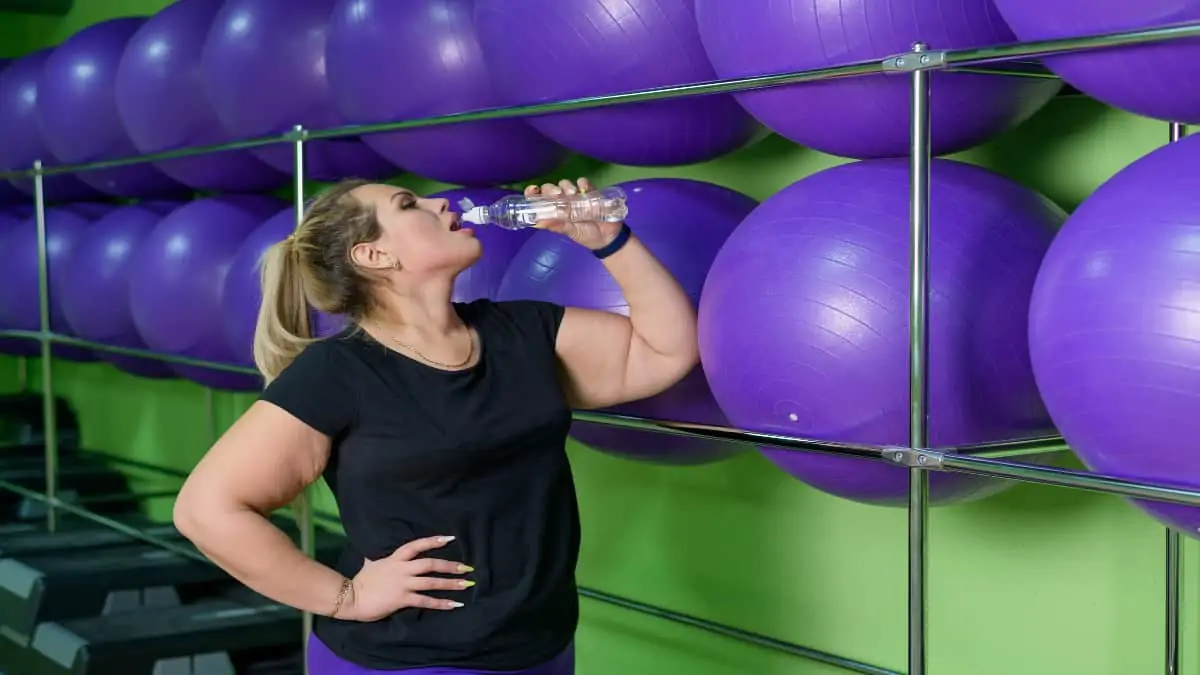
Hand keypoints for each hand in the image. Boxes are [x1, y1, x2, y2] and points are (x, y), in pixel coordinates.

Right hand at [342, 535, 473, 621]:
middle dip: (449, 565)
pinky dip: (441, 603)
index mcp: (395, 558)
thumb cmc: (361, 581)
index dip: (433, 541)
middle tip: (466, 568)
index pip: (416, 545)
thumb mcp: (371, 563)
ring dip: (450, 583)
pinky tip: (454, 605)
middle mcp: (402, 569)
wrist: (351, 598)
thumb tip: (374, 551)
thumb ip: (378, 557)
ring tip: (466, 584)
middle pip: (430, 564)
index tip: (449, 538)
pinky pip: (425, 601)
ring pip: (431, 582)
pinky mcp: (402, 600)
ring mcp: (403, 585)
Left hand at [526, 178, 622, 250]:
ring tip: (574, 195)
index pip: (538, 200)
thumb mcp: (572, 232)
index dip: (533, 194)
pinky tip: (585, 189)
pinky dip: (582, 183)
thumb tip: (540, 222)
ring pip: (565, 184)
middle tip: (558, 195)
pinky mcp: (589, 192)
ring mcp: (575, 197)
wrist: (609, 237)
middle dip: (551, 189)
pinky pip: (583, 182)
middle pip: (550, 189)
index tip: (534, 189)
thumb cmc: (587, 236)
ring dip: (567, 187)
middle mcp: (562, 203)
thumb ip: (558, 226)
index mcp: (554, 213)